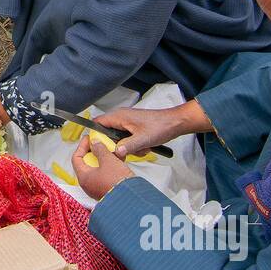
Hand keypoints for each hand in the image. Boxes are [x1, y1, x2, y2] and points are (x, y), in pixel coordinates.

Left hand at [71, 133, 135, 199]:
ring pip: (98, 168)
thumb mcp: (108, 160)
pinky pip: (105, 174)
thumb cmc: (117, 183)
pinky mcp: (107, 189)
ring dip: (105, 158)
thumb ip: (100, 149)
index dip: (82, 146)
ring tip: (113, 151)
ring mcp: (97, 188)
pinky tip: (119, 160)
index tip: (89, 139)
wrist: (131, 198)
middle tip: (102, 144)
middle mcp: (88, 184)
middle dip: (96, 152)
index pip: (76, 158)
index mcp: (83, 177)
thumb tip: (95, 143)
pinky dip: (110, 166)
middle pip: (87, 162)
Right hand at [91, 101, 206, 156]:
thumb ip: (127, 146)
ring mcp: (128, 122)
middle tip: (123, 153)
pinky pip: (127, 138)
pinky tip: (143, 147)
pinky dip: (134, 145)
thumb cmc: (160, 126)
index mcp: (119, 116)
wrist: (176, 123)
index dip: (94, 135)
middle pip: (107, 133)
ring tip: (138, 149)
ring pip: (118, 138)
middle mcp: (121, 118)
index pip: (97, 123)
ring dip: (126, 147)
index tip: (97, 148)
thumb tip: (115, 153)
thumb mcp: (143, 139)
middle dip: (114, 145)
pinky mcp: (134, 127)